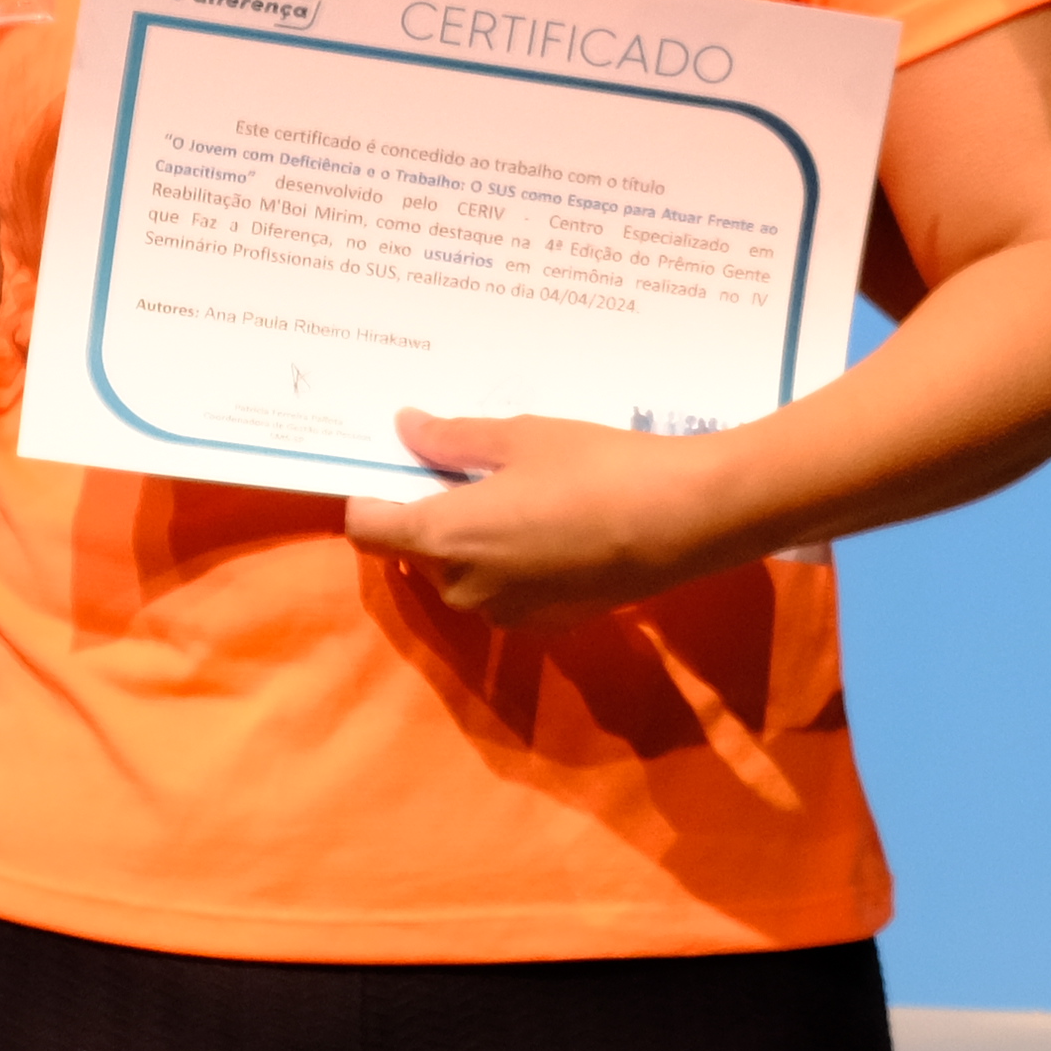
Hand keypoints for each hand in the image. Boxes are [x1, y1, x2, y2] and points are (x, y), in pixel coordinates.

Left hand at [342, 413, 747, 628]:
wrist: (684, 520)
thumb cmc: (596, 468)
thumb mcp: (520, 437)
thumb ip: (453, 439)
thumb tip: (407, 428)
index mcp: (445, 538)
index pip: (367, 529)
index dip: (368, 497)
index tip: (387, 468)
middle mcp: (463, 588)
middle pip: (416, 551)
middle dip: (430, 513)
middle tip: (466, 466)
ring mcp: (507, 613)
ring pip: (463, 573)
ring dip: (473, 539)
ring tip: (517, 491)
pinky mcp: (548, 623)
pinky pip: (506, 591)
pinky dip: (512, 563)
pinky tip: (554, 526)